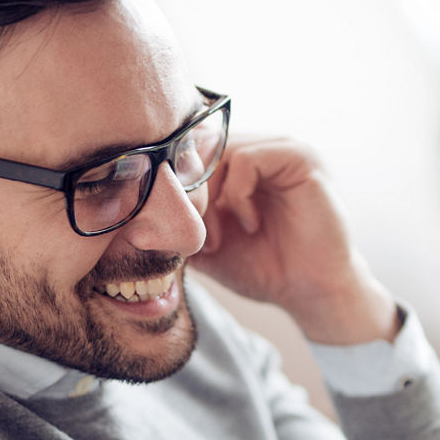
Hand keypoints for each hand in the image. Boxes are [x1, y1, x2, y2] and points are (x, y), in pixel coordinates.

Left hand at [193, 135, 398, 343]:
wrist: (310, 293)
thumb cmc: (264, 268)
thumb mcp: (205, 243)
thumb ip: (177, 219)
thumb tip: (129, 213)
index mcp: (243, 162)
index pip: (193, 148)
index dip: (178, 186)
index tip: (181, 232)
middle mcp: (264, 146)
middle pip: (202, 146)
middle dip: (191, 195)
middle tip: (200, 239)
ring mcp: (284, 148)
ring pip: (221, 149)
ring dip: (211, 197)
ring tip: (220, 236)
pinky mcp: (302, 158)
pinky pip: (248, 158)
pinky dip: (238, 195)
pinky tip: (249, 224)